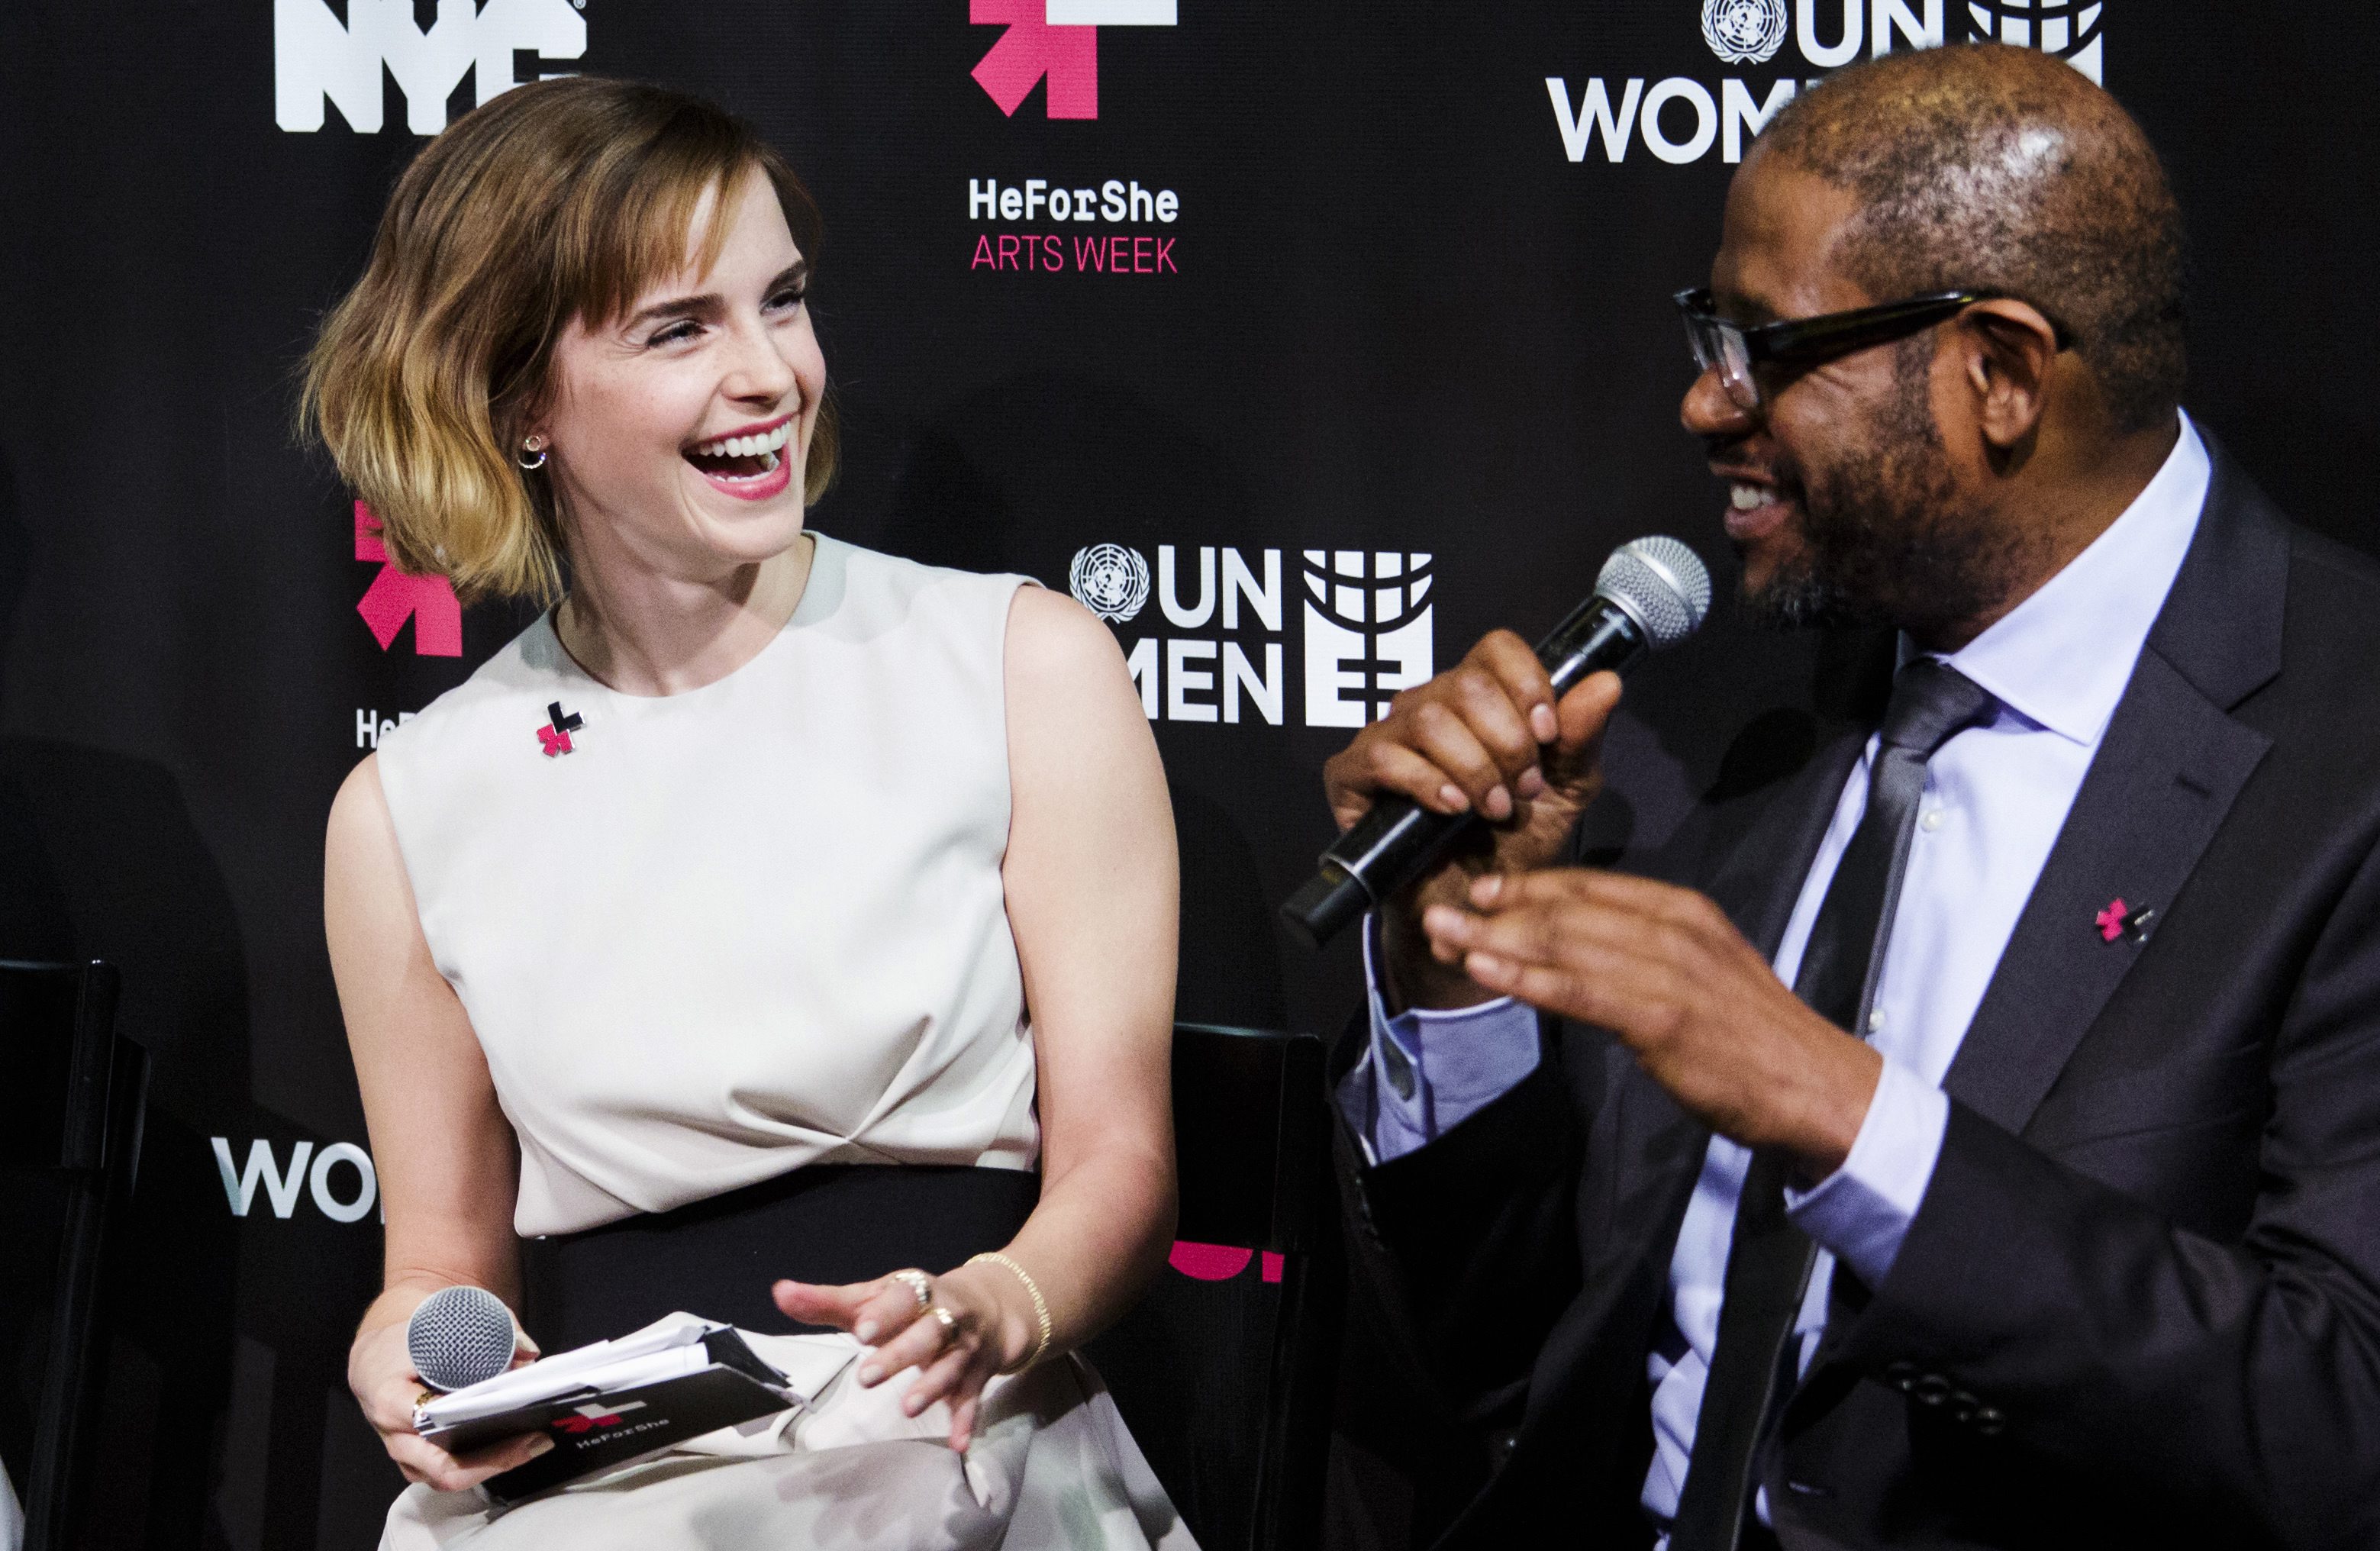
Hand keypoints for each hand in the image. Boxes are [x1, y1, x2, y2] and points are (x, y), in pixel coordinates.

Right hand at [349, 1294, 547, 1491]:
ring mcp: (405, 1456)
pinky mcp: (418, 1463)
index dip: (467, 1425)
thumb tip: (528, 1354)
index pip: (429, 1424)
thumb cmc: (407, 1342)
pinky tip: (517, 1445)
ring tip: (535, 1443)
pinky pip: (451, 1473)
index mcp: (390, 1401)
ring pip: (450, 1477)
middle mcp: (395, 1438)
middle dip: (495, 1460)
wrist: (376, 1360)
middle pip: (444, 1468)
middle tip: (537, 1440)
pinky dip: (484, 1464)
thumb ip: (487, 1333)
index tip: (509, 1415)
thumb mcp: (437, 1326)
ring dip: (494, 1465)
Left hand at [774, 1263, 1030, 1451]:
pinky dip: (966, 1421)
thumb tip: (779, 1293)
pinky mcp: (976, 1377)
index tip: (862, 1330)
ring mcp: (964, 1349)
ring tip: (908, 1410)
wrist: (992, 1307)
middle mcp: (946, 1318)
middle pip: (928, 1333)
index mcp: (918, 1293)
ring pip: (952, 1367)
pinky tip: (958, 1444)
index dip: (885, 1313)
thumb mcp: (876, 1297)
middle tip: (867, 1377)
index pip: (903, 1298)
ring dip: (932, 1387)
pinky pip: (972, 1400)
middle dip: (900, 1354)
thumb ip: (828, 1301)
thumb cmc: (915, 1305)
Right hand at [1319, 630, 1621, 1008]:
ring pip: (1429, 719)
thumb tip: (1606, 681)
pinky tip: (1451, 809)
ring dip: (1474, 769)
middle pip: (1467, 685)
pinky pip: (1384, 756)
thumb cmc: (1514, 843)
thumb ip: (1581, 737)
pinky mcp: (1351, 774)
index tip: (1547, 735)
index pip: (1496, 649)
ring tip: (1492, 809)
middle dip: (1507, 742)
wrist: (1473, 905)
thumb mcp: (1565, 792)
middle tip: (1523, 790)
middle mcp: (1429, 705)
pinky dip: (1426, 782)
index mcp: (1480, 697)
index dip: (1527, 684)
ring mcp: (1386, 735)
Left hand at [1421, 869, 1881, 1176]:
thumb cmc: (1751, 1038)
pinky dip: (1528, 977)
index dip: (1528, 887)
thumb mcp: (1701, 972)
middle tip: (1438, 912)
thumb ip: (1646, 952)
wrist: (1813, 1086)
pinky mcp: (1662, 1015)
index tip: (1481, 891)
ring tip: (1443, 938)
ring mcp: (1668, 969)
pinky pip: (1580, 990)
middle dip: (1496, 910)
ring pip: (1565, 943)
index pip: (1590, 887)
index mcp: (1682, 911)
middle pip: (1566, 910)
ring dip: (1495, 939)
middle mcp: (1672, 927)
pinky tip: (1487, 972)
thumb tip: (1585, 949)